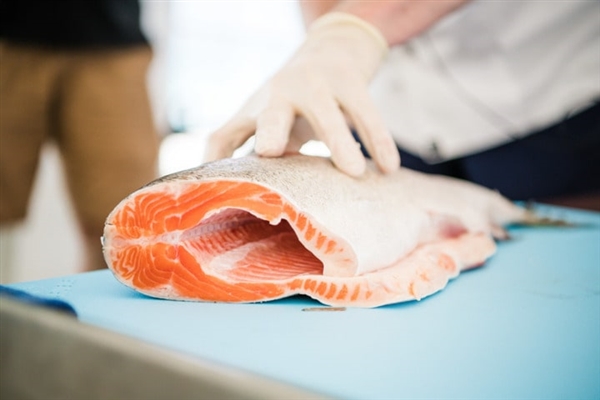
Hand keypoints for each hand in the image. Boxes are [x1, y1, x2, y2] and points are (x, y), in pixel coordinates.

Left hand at [203, 12, 399, 176]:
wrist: (330, 52)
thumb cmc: (290, 101)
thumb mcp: (264, 120)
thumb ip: (246, 150)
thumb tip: (218, 192)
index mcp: (256, 108)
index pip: (228, 133)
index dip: (218, 158)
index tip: (214, 189)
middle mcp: (281, 93)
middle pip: (273, 112)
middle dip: (271, 130)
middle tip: (270, 151)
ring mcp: (318, 84)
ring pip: (328, 114)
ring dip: (340, 142)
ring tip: (354, 173)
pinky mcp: (350, 82)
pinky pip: (367, 112)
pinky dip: (378, 138)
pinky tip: (389, 166)